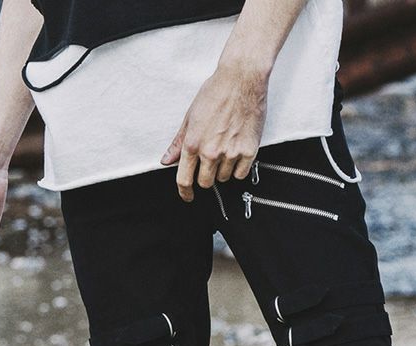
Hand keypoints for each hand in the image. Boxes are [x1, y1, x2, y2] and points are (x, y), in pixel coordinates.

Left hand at [160, 62, 268, 201]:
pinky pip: (240, 174)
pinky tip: (236, 152)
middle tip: (210, 163)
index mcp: (193, 143)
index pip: (184, 179)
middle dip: (206, 177)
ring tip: (225, 149)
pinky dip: (238, 168)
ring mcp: (230, 153)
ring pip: (224, 179)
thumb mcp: (191, 116)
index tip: (187, 196)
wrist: (241, 80)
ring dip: (223, 170)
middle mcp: (211, 152)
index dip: (184, 192)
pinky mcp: (248, 152)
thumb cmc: (216, 92)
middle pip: (205, 183)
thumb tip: (167, 160)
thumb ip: (179, 142)